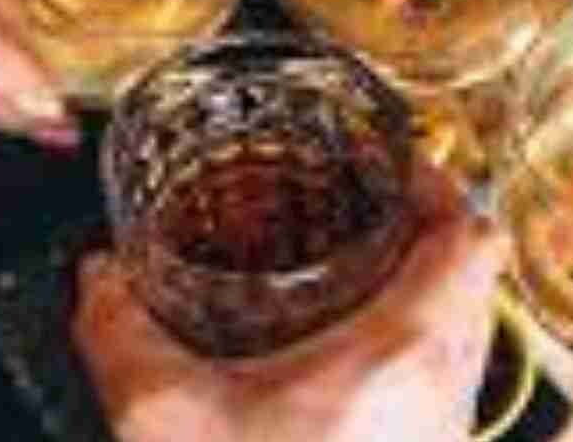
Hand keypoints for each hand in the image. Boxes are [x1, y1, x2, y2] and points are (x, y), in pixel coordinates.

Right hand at [73, 160, 503, 441]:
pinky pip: (433, 392)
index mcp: (405, 352)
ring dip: (415, 301)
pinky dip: (398, 360)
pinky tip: (326, 372)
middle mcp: (445, 395)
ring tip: (342, 281)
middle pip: (472, 284)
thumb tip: (99, 278)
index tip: (395, 160)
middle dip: (419, 237)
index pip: (471, 235)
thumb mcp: (163, 414)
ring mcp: (442, 441)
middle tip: (359, 209)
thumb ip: (121, 329)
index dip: (439, 183)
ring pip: (459, 344)